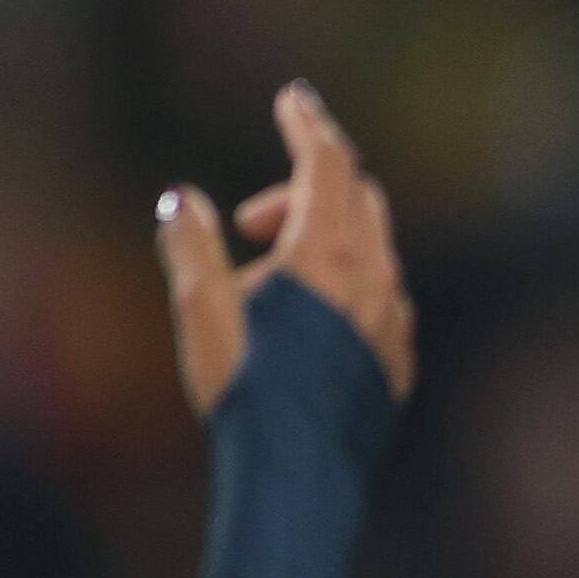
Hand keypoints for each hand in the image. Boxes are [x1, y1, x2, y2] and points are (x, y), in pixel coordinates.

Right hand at [157, 81, 415, 412]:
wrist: (295, 479)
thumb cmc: (245, 393)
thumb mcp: (202, 312)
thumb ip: (192, 246)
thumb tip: (180, 200)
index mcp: (325, 255)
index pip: (326, 163)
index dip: (307, 124)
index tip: (292, 98)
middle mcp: (373, 280)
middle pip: (356, 199)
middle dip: (304, 191)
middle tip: (254, 223)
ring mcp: (393, 323)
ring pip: (374, 251)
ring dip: (325, 245)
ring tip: (271, 290)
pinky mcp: (398, 363)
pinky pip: (384, 301)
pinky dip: (351, 288)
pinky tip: (315, 327)